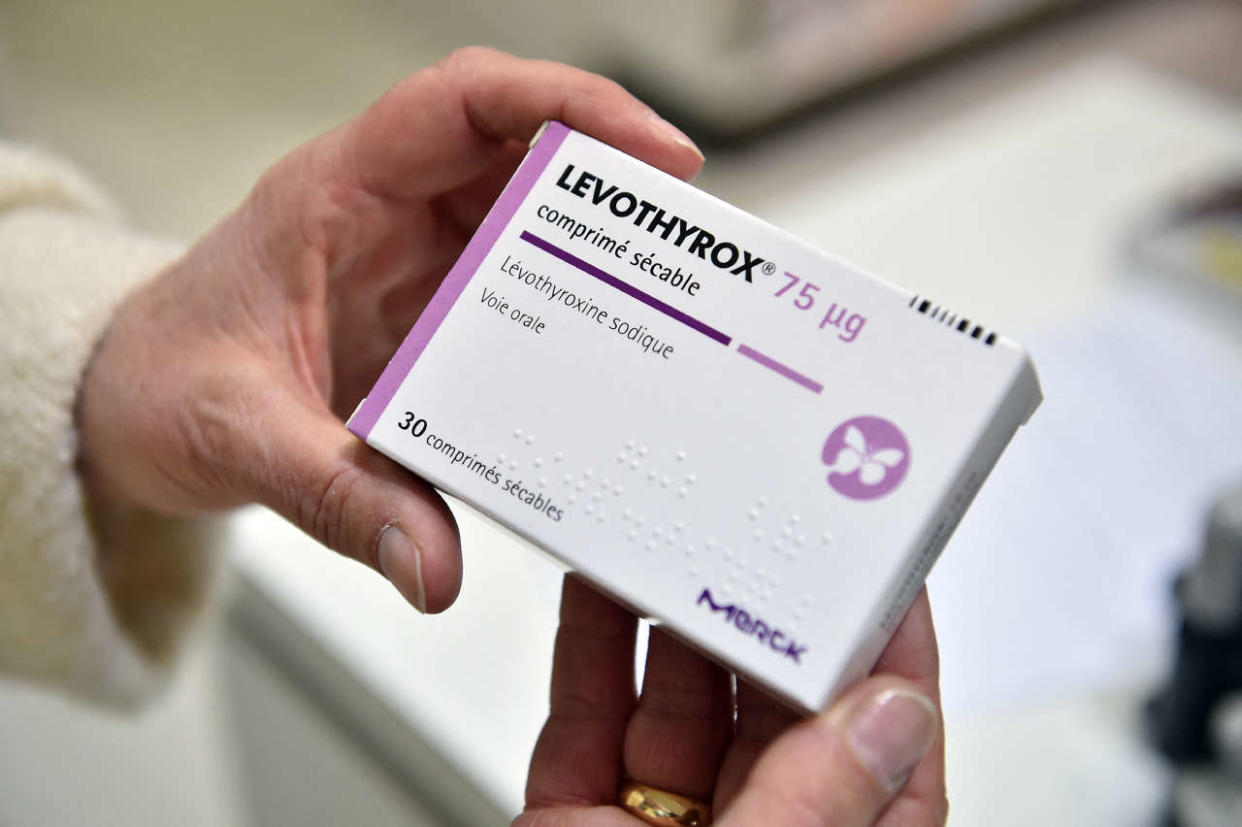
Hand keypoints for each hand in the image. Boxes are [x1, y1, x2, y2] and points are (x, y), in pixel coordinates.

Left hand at [76, 48, 703, 611]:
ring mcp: (415, 255)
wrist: (133, 405)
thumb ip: (339, 498)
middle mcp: (387, 208)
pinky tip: (613, 349)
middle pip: (522, 148)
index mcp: (336, 194)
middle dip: (614, 177)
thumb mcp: (242, 437)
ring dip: (602, 244)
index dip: (566, 103)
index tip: (650, 151)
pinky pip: (521, 283)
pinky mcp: (432, 305)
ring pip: (531, 215)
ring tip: (675, 291)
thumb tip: (432, 565)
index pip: (462, 101)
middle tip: (689, 237)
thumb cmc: (163, 383)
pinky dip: (575, 305)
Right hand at [519, 579, 946, 825]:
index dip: (892, 662)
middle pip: (780, 712)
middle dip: (768, 615)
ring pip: (682, 703)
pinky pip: (591, 720)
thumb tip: (889, 717)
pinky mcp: (574, 824)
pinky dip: (593, 651)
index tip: (887, 575)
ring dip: (674, 617)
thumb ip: (817, 818)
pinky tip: (601, 594)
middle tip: (764, 531)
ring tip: (679, 539)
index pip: (886, 757)